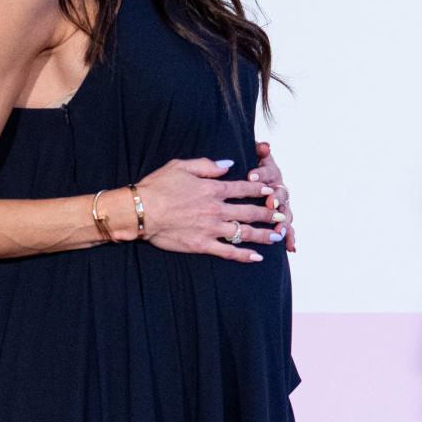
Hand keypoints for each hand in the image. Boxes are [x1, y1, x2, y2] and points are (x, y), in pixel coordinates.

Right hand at [133, 157, 281, 262]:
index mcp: (212, 189)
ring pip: (244, 233)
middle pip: (249, 211)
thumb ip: (207, 166)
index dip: (259, 189)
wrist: (140, 211)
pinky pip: (228, 252)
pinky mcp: (202, 245)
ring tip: (277, 235)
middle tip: (281, 214)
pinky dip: (244, 255)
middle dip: (268, 213)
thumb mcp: (181, 166)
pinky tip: (256, 257)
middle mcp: (216, 209)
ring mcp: (211, 228)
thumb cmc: (157, 186)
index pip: (243, 188)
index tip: (270, 190)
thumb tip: (228, 165)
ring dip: (263, 234)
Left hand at [251, 141, 294, 252]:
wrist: (253, 177)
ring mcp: (281, 205)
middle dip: (276, 199)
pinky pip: (287, 228)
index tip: (251, 174)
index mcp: (271, 173)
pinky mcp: (280, 218)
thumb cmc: (250, 166)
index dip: (261, 173)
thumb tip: (265, 145)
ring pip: (285, 213)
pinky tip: (291, 248)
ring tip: (280, 231)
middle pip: (281, 193)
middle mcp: (278, 188)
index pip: (267, 172)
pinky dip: (290, 237)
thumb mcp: (251, 155)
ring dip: (283, 222)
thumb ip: (258, 150)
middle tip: (269, 203)